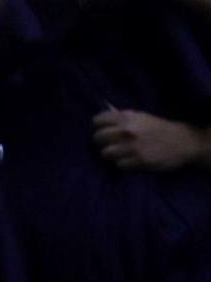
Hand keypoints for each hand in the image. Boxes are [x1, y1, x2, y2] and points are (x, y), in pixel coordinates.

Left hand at [93, 108, 210, 171]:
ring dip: (109, 154)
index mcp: (126, 117)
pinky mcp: (139, 161)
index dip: (98, 126)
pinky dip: (121, 163)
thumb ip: (121, 118)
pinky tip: (127, 160)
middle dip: (101, 141)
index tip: (102, 129)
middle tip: (108, 143)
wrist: (183, 142)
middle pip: (98, 137)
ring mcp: (132, 147)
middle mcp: (127, 131)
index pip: (98, 121)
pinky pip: (119, 164)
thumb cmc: (159, 127)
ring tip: (116, 153)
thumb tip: (103, 119)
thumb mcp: (140, 117)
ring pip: (105, 152)